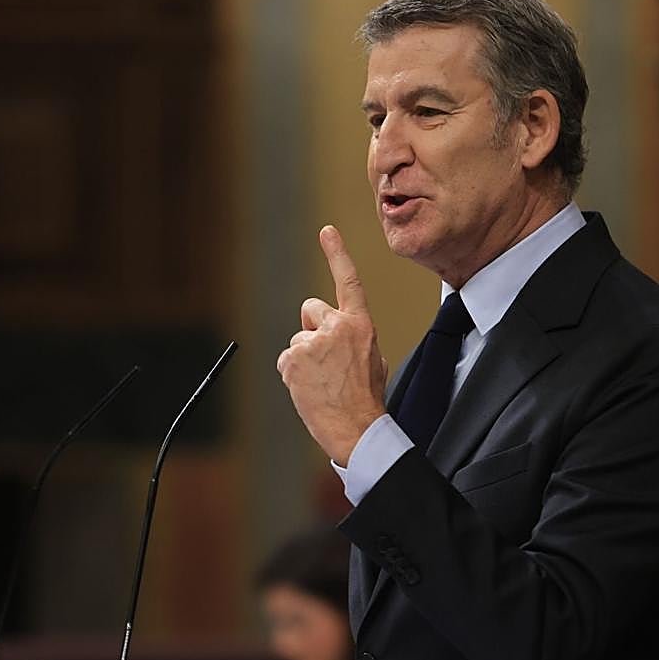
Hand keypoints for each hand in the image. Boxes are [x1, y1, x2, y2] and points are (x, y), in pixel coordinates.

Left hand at [277, 226, 386, 464]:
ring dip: (303, 359)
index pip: (348, 282)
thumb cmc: (365, 398)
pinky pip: (286, 360)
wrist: (357, 427)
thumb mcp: (373, 360)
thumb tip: (338, 337)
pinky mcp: (294, 359)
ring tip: (320, 383)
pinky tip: (309, 389)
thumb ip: (354, 338)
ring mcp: (313, 342)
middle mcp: (336, 327)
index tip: (326, 231)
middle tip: (323, 361)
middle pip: (310, 310)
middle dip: (311, 330)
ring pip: (296, 341)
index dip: (337, 254)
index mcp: (360, 325)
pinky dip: (292, 375)